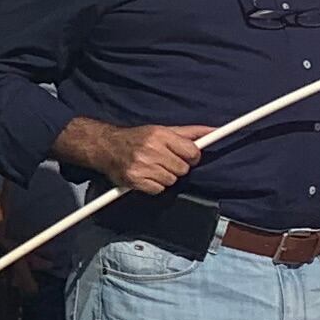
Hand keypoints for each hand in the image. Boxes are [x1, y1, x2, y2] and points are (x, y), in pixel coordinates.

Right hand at [60, 119, 208, 193]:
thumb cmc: (137, 138)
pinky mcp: (135, 180)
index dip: (191, 156)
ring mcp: (142, 166)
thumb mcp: (162, 130)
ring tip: (153, 167)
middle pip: (183, 169)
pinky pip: (159, 190)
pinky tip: (146, 176)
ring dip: (165, 176)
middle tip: (164, 160)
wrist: (106, 147)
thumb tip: (213, 131)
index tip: (187, 156)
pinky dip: (154, 185)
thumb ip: (190, 132)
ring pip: (172, 180)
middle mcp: (151, 149)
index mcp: (160, 135)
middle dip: (177, 166)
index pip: (192, 152)